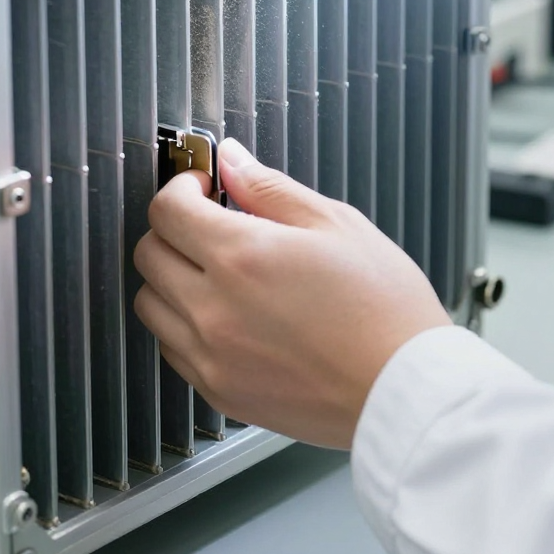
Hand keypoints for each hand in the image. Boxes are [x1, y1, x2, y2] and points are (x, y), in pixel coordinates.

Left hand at [133, 141, 449, 448]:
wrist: (405, 390)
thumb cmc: (384, 309)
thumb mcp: (337, 224)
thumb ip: (271, 189)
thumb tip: (233, 161)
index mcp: (242, 256)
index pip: (168, 210)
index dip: (182, 188)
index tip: (204, 187)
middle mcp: (213, 308)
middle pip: (149, 254)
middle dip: (173, 228)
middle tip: (210, 223)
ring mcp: (211, 356)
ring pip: (151, 304)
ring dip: (173, 277)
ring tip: (218, 271)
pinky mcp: (220, 392)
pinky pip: (173, 349)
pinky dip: (185, 324)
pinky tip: (227, 313)